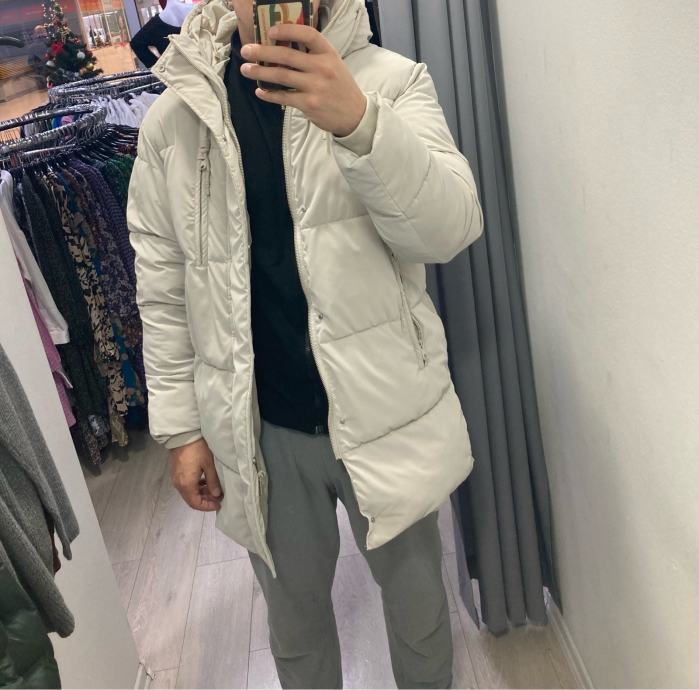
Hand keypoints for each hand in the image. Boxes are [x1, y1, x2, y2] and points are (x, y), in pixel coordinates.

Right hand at [169, 438, 222, 511]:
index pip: (195, 503)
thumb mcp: (208, 465)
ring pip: (188, 493)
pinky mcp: (175, 473)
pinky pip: (185, 485)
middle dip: (205, 501)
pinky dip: (195, 487)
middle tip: (217, 497)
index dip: (207, 507)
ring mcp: (175, 479)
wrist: (182, 436)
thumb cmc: (197, 449)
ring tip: (213, 489)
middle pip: (191, 500)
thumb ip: (213, 481)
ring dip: (200, 494)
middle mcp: (178, 484)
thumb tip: (216, 494)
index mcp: (186, 484)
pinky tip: (204, 482)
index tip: (218, 505)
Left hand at [240, 23, 366, 136]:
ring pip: (281, 76)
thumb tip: (282, 49)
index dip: (288, 30)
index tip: (271, 31)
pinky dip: (269, 94)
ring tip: (245, 70)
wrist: (355, 115)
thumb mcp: (333, 65)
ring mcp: (315, 87)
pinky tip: (260, 91)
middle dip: (262, 52)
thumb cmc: (340, 88)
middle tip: (246, 51)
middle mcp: (322, 68)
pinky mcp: (309, 104)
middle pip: (287, 56)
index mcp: (329, 54)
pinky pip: (284, 97)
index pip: (308, 34)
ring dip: (260, 72)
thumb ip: (313, 56)